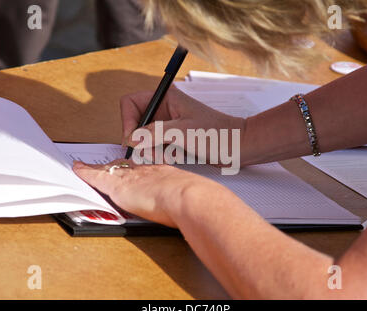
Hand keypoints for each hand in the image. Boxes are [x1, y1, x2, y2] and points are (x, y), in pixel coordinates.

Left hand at [72, 159, 224, 227]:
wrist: (187, 197)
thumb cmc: (193, 199)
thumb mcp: (191, 195)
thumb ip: (188, 200)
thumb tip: (196, 210)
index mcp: (163, 173)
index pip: (145, 169)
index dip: (136, 170)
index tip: (134, 172)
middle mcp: (146, 171)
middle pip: (126, 166)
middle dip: (116, 166)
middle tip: (108, 166)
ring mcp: (131, 177)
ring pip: (110, 169)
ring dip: (99, 168)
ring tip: (87, 167)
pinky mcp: (118, 185)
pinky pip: (96, 176)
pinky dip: (85, 172)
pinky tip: (77, 169)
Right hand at [120, 86, 246, 163]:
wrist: (238, 147)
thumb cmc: (217, 134)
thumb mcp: (182, 132)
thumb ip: (153, 133)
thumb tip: (131, 138)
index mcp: (166, 97)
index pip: (131, 103)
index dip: (127, 120)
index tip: (133, 139)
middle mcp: (164, 109)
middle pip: (135, 123)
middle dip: (141, 141)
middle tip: (153, 152)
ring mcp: (168, 125)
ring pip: (144, 139)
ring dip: (152, 150)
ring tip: (169, 156)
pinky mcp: (173, 139)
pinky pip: (155, 148)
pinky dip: (160, 155)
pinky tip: (175, 157)